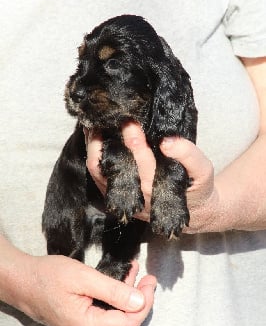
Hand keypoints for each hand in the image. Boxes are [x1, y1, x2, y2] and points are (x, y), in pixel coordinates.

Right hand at [9, 251, 155, 325]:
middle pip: (124, 324)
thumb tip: (140, 301)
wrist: (22, 281)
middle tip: (147, 279)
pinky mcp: (79, 325)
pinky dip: (116, 299)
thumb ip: (113, 290)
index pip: (128, 323)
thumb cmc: (48, 276)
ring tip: (135, 275)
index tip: (151, 282)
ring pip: (115, 319)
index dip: (145, 304)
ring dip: (128, 298)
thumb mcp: (83, 277)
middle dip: (140, 300)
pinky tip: (120, 281)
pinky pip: (104, 316)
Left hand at [86, 122, 218, 232]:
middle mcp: (138, 195)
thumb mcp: (203, 170)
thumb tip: (167, 141)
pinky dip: (94, 154)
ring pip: (101, 172)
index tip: (131, 122)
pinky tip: (94, 136)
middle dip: (111, 140)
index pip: (143, 164)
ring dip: (95, 147)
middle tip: (109, 116)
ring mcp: (124, 196)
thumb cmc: (197, 186)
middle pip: (117, 166)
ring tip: (95, 123)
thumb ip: (188, 155)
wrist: (192, 209)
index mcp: (160, 189)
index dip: (135, 143)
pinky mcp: (116, 194)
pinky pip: (97, 175)